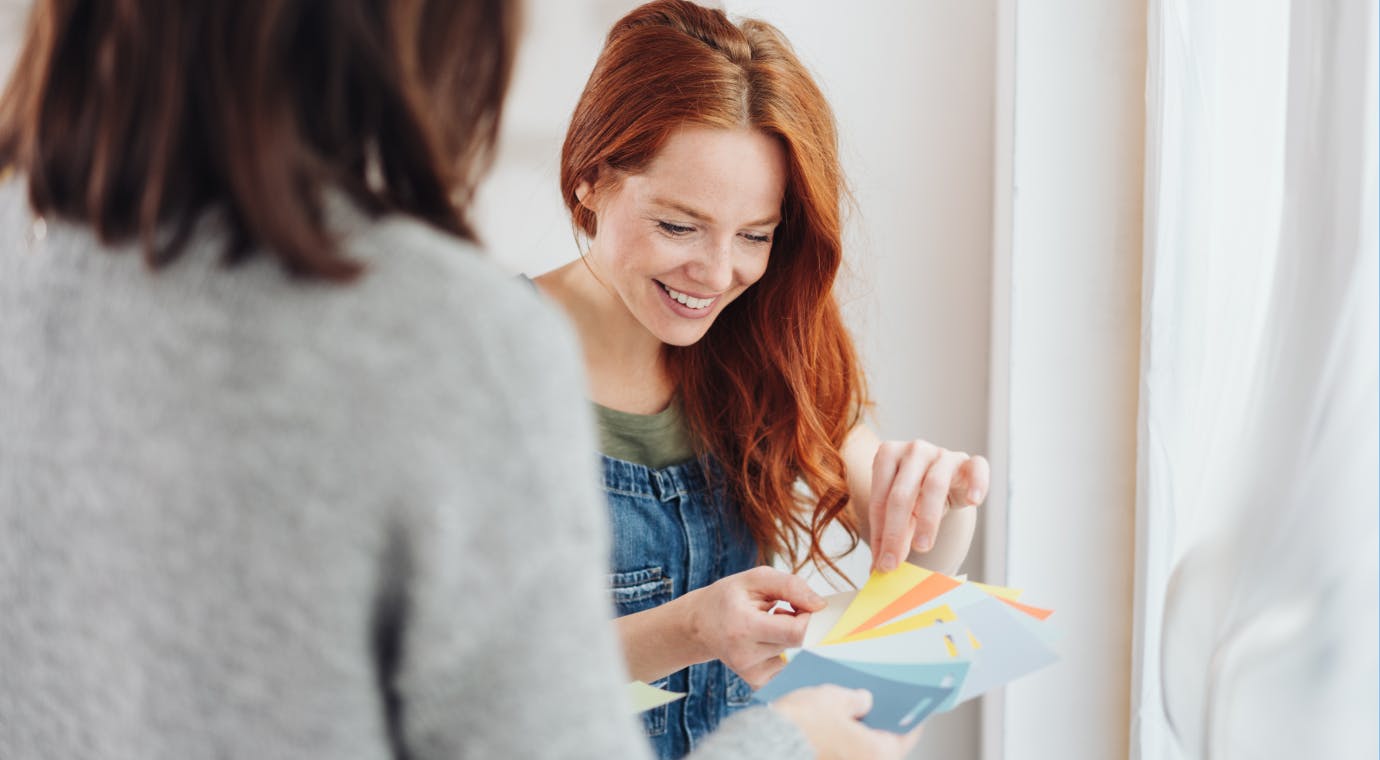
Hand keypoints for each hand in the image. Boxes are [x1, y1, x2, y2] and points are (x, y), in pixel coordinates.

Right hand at [681, 566, 823, 687]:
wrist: (699, 625)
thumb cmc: (728, 598)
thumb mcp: (755, 579)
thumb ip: (791, 586)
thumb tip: (820, 605)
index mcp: (743, 627)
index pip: (796, 633)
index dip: (807, 617)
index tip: (798, 605)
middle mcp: (745, 656)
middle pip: (798, 644)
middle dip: (799, 625)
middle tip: (781, 611)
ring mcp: (750, 673)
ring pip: (795, 655)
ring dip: (790, 638)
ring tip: (769, 625)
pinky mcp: (755, 681)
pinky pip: (787, 667)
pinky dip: (784, 652)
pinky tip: (767, 641)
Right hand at [771, 685, 922, 759]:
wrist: (765, 745)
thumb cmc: (802, 726)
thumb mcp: (835, 698)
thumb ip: (856, 698)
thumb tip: (863, 700)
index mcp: (878, 753)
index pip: (907, 733)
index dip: (909, 713)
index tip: (912, 702)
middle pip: (881, 740)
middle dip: (877, 719)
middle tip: (875, 698)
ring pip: (859, 746)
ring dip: (856, 728)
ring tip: (848, 704)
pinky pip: (841, 751)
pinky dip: (840, 737)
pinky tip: (830, 718)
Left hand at [868, 439, 988, 572]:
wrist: (944, 480)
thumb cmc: (915, 496)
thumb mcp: (900, 514)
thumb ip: (889, 536)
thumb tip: (877, 571)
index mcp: (888, 455)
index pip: (880, 500)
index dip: (880, 533)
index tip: (881, 562)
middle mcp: (914, 450)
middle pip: (902, 493)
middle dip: (896, 531)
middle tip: (893, 562)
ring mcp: (943, 454)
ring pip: (934, 485)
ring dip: (927, 519)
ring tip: (923, 547)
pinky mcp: (969, 462)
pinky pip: (977, 467)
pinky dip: (977, 483)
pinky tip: (973, 501)